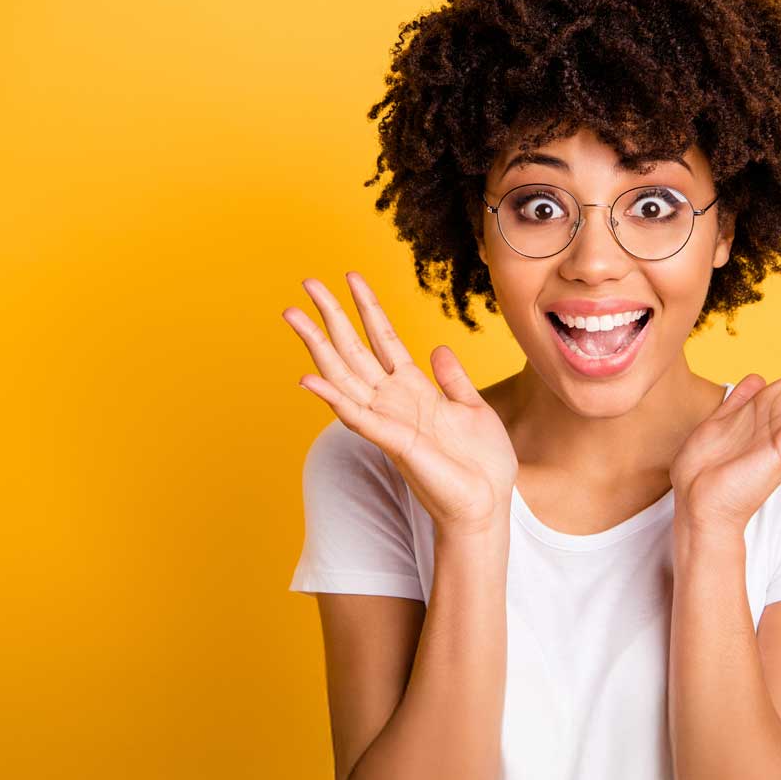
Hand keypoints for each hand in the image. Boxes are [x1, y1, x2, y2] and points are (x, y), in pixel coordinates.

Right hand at [284, 272, 518, 539]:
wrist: (487, 503)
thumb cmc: (481, 463)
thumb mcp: (473, 409)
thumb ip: (453, 380)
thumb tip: (438, 348)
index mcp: (415, 390)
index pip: (385, 339)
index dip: (368, 307)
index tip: (351, 276)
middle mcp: (394, 401)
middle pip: (354, 349)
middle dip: (331, 316)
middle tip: (306, 282)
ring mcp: (390, 420)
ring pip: (344, 376)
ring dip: (318, 346)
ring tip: (293, 316)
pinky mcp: (394, 442)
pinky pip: (358, 417)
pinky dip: (333, 398)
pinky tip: (308, 379)